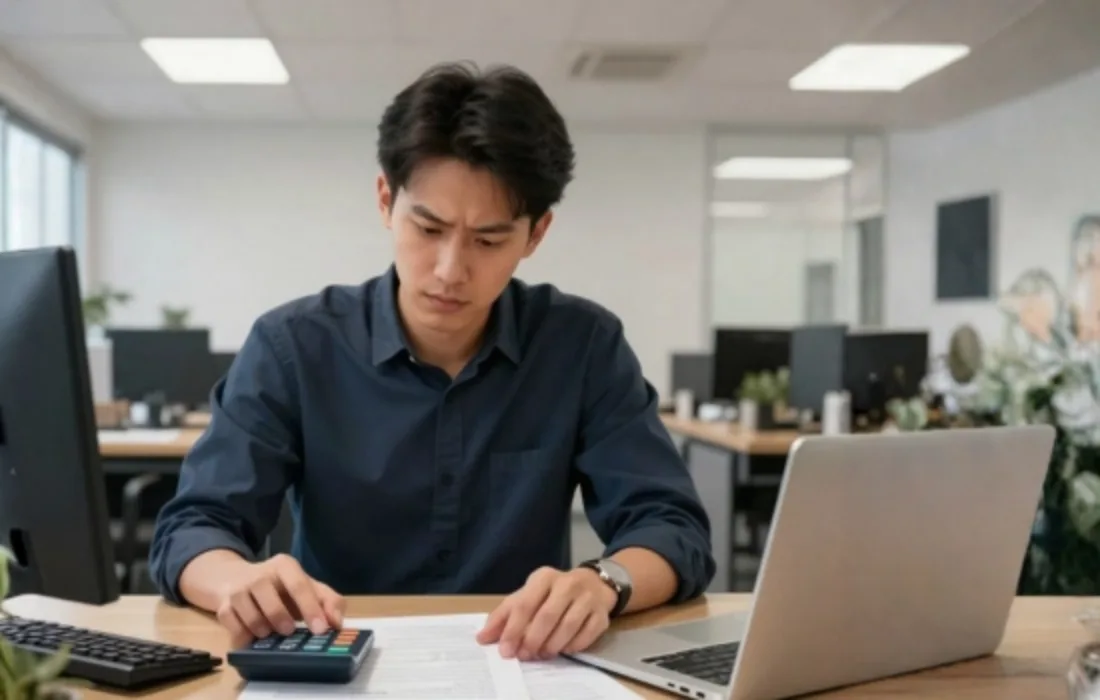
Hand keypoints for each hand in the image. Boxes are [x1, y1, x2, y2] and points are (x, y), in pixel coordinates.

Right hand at [214, 553, 344, 647]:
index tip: (320, 629)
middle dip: (281, 619)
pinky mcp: (223, 605)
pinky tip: (251, 638)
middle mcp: (260, 574)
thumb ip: (328, 601)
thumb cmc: (278, 586)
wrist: (233, 578)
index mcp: (284, 565)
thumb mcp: (306, 586)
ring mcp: (238, 589)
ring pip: (249, 614)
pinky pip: (231, 626)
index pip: (299, 585)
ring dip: (261, 629)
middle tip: (289, 631)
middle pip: (271, 600)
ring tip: (269, 633)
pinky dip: (243, 636)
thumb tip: (336, 623)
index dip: (311, 608)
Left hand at [476, 566, 616, 660]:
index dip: (513, 629)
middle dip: (532, 640)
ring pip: (568, 626)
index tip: (505, 650)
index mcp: (544, 577)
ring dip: (551, 646)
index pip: (525, 604)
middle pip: (547, 616)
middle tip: (524, 655)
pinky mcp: (601, 614)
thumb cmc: (553, 593)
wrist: (594, 584)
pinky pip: (586, 636)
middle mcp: (567, 583)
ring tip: (541, 655)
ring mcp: (588, 598)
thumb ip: (504, 615)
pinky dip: (572, 646)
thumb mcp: (528, 595)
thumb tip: (482, 637)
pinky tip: (563, 650)